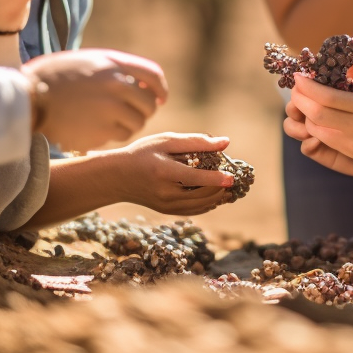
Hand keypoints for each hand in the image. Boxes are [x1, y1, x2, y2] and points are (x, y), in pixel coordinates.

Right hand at [22, 48, 167, 149]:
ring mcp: (110, 108)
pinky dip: (115, 134)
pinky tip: (100, 130)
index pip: (153, 75)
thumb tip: (139, 83)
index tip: (160, 98)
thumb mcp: (87, 61)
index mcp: (113, 63)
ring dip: (130, 124)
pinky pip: (121, 135)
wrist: (29, 98)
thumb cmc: (54, 78)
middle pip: (149, 103)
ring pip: (138, 122)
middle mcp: (116, 85)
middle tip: (132, 114)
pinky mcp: (101, 130)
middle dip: (144, 110)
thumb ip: (114, 69)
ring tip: (112, 122)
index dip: (160, 89)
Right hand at [87, 133, 237, 213]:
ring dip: (218, 197)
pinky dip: (208, 204)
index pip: (196, 179)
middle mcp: (165, 193)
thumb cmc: (142, 153)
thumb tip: (225, 142)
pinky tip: (216, 195)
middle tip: (234, 178)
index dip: (216, 179)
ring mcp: (166, 205)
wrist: (117, 176)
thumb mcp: (165, 141)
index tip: (232, 177)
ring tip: (229, 187)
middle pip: (202, 195)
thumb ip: (195, 141)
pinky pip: (194, 210)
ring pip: (201, 205)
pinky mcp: (167, 211)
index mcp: (164, 172)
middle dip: (221, 188)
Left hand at [287, 37, 352, 177]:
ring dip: (304, 114)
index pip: (327, 97)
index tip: (298, 76)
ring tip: (304, 100)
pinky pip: (324, 139)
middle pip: (316, 114)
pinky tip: (315, 115)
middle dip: (299, 100)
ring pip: (316, 129)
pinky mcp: (352, 154)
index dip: (306, 87)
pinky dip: (314, 126)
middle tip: (295, 88)